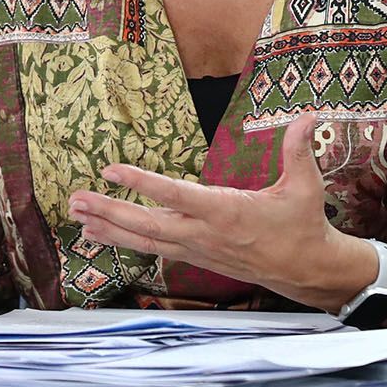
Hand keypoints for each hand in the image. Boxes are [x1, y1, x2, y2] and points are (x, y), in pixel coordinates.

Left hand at [66, 119, 379, 313]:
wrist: (305, 270)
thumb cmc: (303, 224)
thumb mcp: (305, 186)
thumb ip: (298, 150)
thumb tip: (310, 116)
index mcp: (226, 213)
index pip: (176, 196)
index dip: (143, 184)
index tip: (112, 170)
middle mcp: (205, 234)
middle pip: (148, 225)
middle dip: (110, 212)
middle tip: (76, 200)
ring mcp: (197, 249)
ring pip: (145, 241)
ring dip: (109, 228)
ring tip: (78, 216)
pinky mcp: (195, 256)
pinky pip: (153, 250)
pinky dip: (125, 241)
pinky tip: (102, 234)